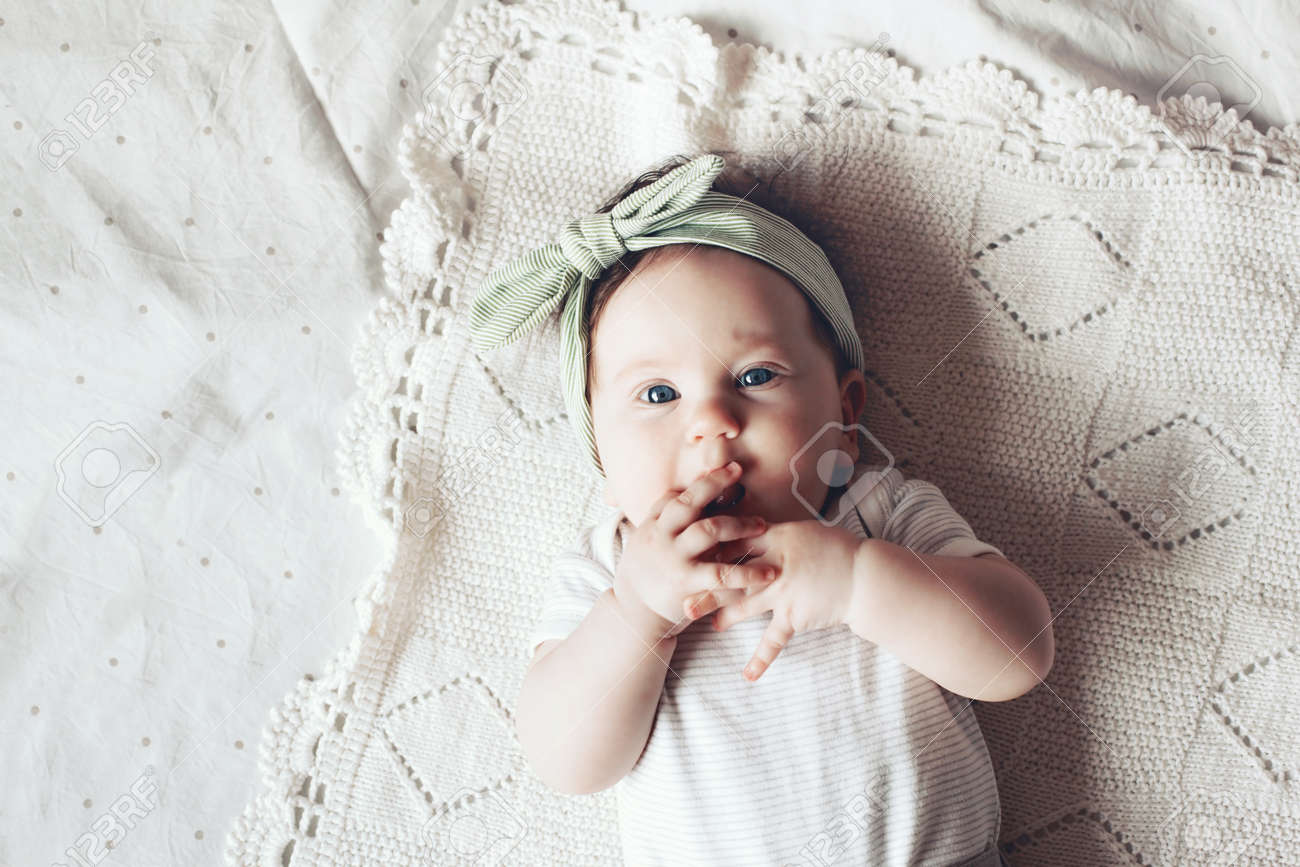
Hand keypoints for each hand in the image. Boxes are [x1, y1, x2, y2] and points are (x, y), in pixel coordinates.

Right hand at [611, 461, 777, 641]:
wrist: (633, 614)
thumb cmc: (645, 574)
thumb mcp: (644, 540)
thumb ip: (662, 517)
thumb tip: (680, 490)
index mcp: (653, 526)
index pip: (676, 496)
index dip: (702, 481)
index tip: (727, 469)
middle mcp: (662, 537)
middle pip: (690, 503)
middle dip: (716, 484)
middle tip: (740, 473)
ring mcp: (674, 559)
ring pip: (709, 530)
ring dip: (739, 525)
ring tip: (762, 526)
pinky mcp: (687, 584)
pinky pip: (722, 574)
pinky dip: (746, 573)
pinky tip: (766, 573)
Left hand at [696, 520, 861, 680]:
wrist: (864, 575)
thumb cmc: (834, 550)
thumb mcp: (802, 532)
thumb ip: (772, 535)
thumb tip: (744, 533)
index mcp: (776, 538)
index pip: (736, 543)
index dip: (712, 551)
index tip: (692, 558)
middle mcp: (775, 564)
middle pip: (732, 575)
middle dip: (706, 588)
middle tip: (682, 600)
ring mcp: (784, 591)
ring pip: (744, 605)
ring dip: (724, 617)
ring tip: (709, 627)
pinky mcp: (795, 616)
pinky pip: (774, 640)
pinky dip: (761, 660)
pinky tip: (748, 676)